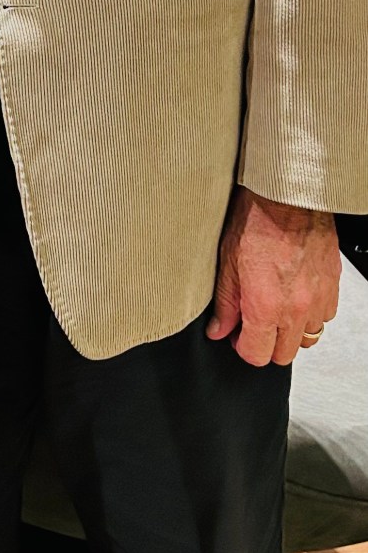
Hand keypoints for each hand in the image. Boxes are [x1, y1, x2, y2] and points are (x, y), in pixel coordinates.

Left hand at [206, 187, 340, 365]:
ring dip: (290, 330)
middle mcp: (295, 309)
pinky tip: (295, 294)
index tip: (237, 335)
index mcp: (265, 306)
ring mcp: (318, 299)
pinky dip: (310, 313)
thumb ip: (225, 303)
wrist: (289, 196)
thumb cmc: (256, 220)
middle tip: (254, 323)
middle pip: (283, 355)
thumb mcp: (228, 263)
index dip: (242, 348)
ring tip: (276, 307)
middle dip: (266, 345)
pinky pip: (324, 316)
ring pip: (307, 338)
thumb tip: (219, 329)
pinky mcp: (332, 286)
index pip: (256, 355)